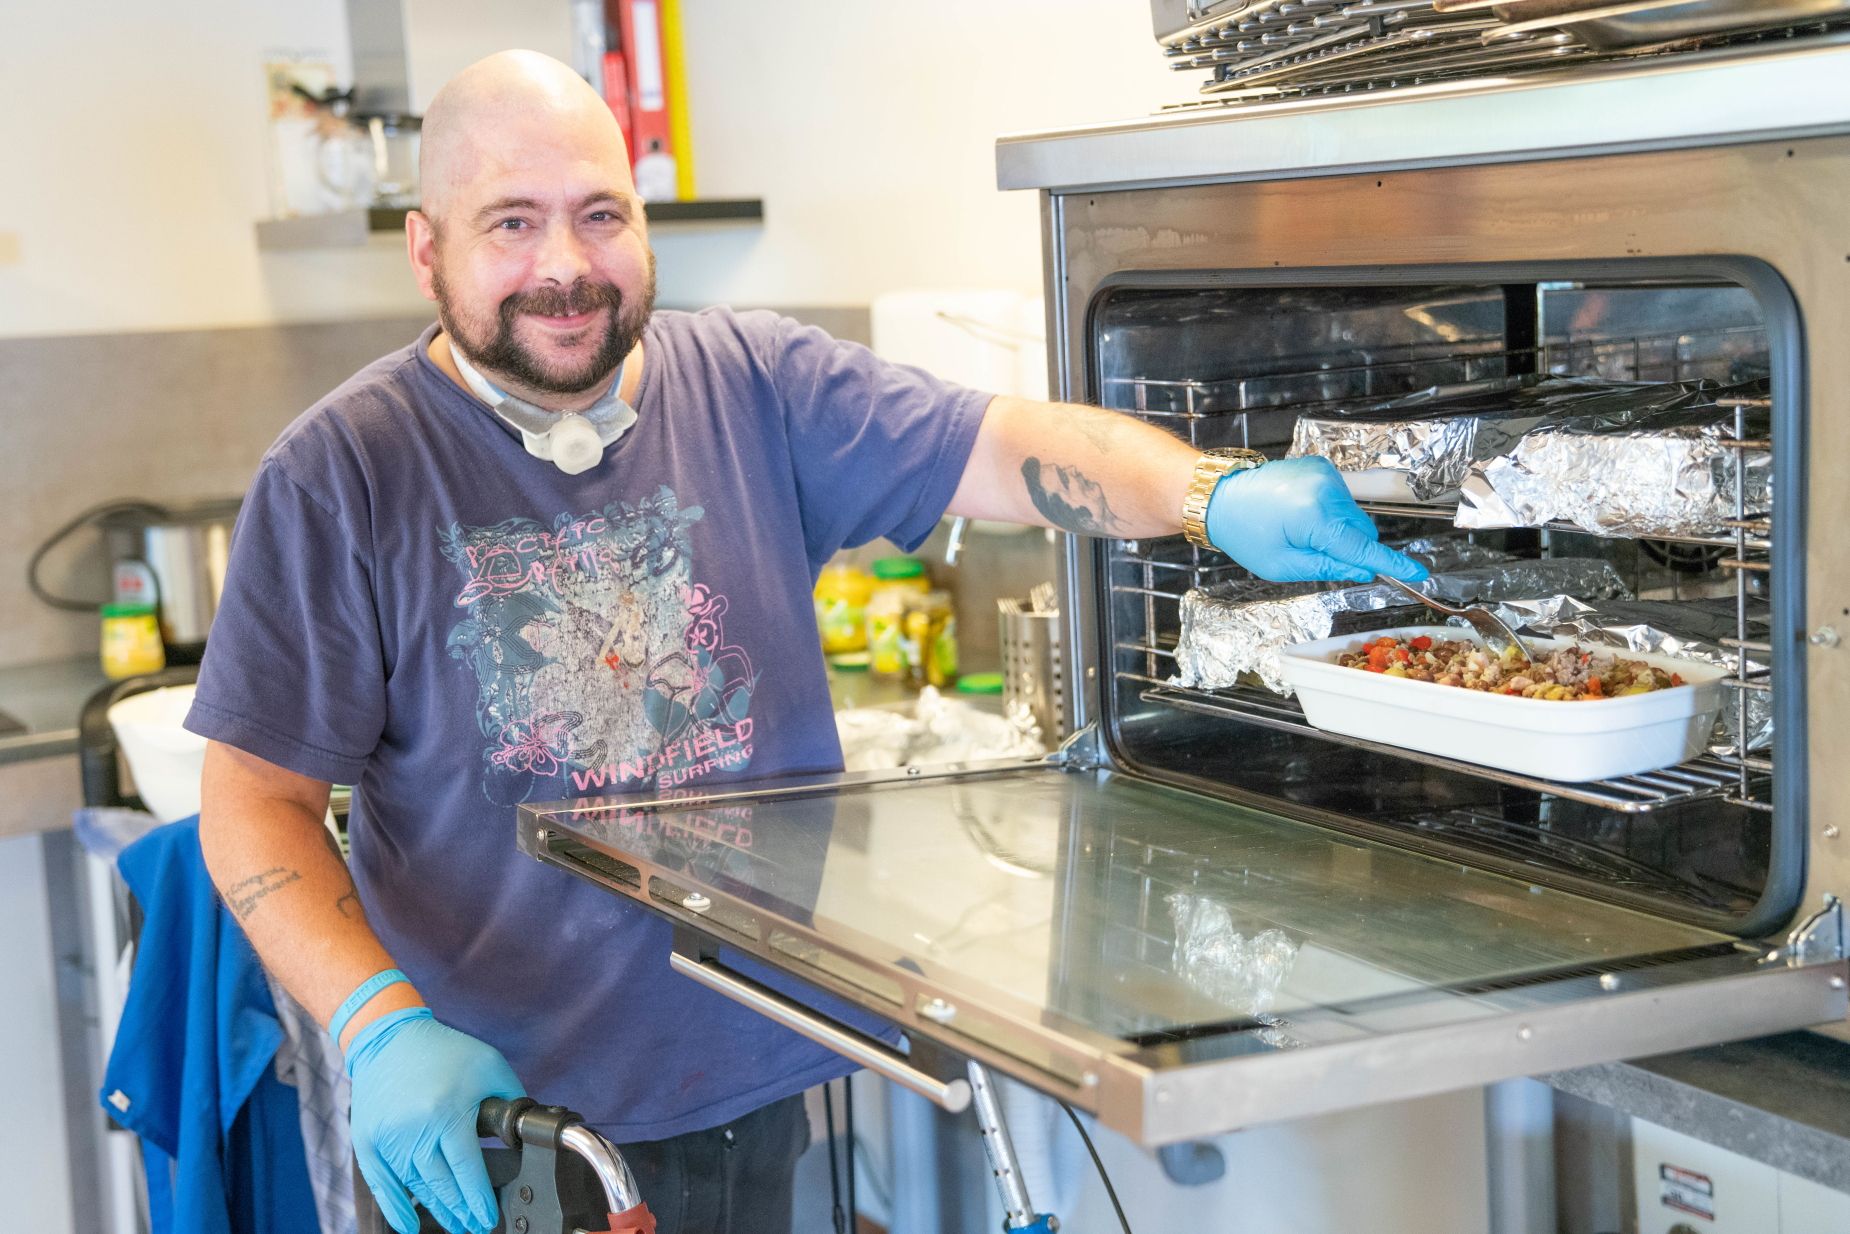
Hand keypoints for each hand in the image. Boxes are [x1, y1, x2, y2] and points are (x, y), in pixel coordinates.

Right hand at [347, 1007, 525, 1233]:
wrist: (389, 1037)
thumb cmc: (444, 1051)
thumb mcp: (490, 1064)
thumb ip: (512, 1098)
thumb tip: (524, 1131)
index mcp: (448, 1113)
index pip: (467, 1170)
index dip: (479, 1198)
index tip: (489, 1217)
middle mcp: (415, 1131)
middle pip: (442, 1186)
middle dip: (462, 1212)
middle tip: (476, 1227)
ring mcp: (388, 1139)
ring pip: (416, 1188)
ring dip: (437, 1211)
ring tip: (456, 1224)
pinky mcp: (367, 1143)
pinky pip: (382, 1184)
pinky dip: (395, 1208)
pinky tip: (408, 1225)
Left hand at [1204, 456, 1429, 583]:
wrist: (1221, 496)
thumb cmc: (1244, 533)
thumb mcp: (1282, 565)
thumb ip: (1327, 568)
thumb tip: (1362, 571)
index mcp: (1314, 516)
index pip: (1362, 547)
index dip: (1391, 564)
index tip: (1418, 573)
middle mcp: (1326, 489)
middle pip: (1362, 532)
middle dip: (1347, 549)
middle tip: (1311, 552)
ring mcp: (1325, 474)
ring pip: (1354, 517)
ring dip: (1338, 531)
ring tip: (1300, 530)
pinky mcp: (1322, 467)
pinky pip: (1342, 501)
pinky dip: (1331, 513)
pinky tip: (1302, 514)